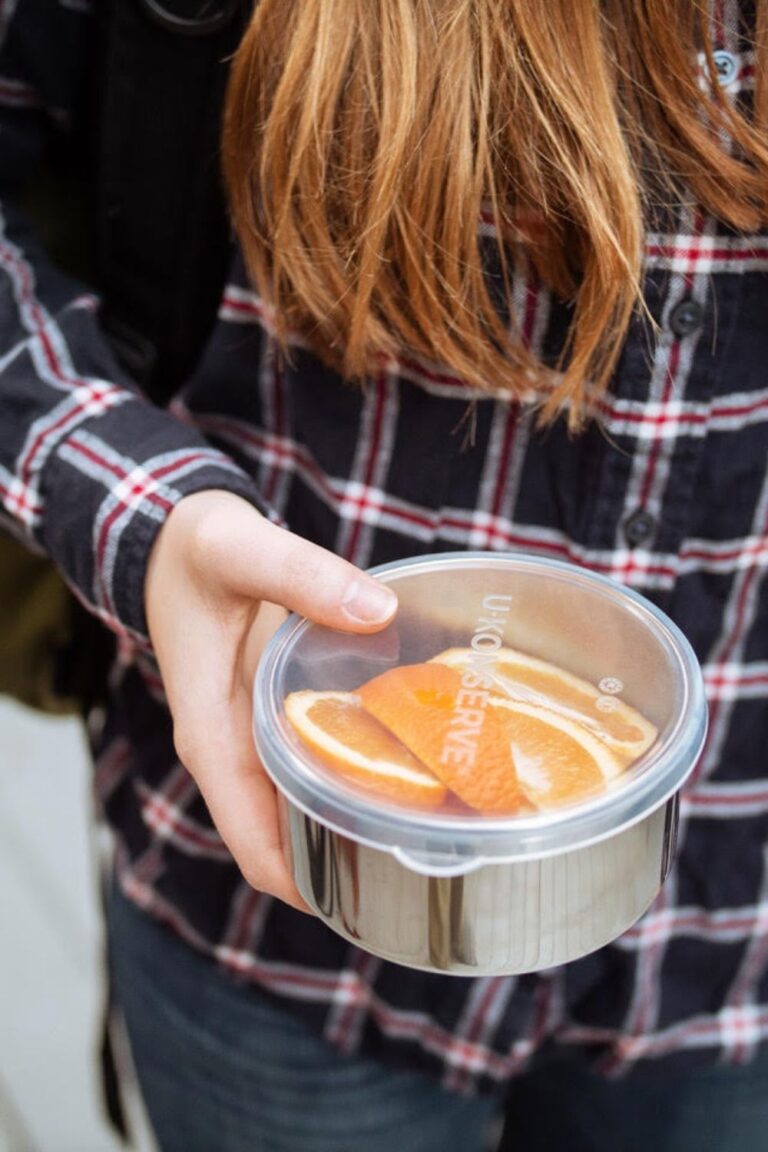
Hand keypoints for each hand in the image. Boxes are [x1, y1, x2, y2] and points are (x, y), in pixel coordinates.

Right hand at [144, 490, 396, 910]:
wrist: (172, 539)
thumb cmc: (193, 550)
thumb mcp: (241, 549)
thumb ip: (302, 575)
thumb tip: (380, 613)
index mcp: (212, 736)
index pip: (255, 845)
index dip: (309, 884)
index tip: (380, 892)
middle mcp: (233, 751)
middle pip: (288, 842)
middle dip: (350, 861)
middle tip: (433, 855)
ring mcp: (254, 738)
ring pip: (304, 809)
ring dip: (357, 821)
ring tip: (437, 819)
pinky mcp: (274, 716)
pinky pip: (316, 764)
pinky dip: (358, 772)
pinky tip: (417, 758)